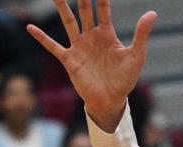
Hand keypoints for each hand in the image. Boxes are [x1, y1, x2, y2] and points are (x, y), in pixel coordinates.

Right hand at [27, 0, 156, 133]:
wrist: (111, 101)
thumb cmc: (125, 80)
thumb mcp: (136, 56)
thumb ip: (141, 34)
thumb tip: (152, 13)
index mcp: (107, 34)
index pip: (102, 9)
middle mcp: (91, 37)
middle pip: (84, 10)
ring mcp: (79, 47)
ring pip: (68, 22)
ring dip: (61, 8)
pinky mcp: (69, 60)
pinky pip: (53, 46)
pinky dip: (42, 37)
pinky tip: (30, 27)